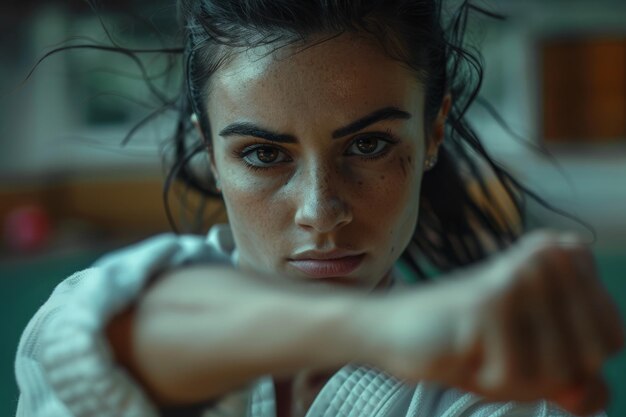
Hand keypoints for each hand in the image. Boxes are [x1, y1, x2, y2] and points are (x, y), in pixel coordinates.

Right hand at [372, 230, 623, 415]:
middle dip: (545, 373)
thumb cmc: (469, 342)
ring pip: (557, 371)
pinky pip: (515, 376)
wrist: (397, 328)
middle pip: (590, 356)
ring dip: (514, 379)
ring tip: (479, 348)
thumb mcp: (533, 361)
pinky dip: (487, 379)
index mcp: (565, 257)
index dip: (571, 361)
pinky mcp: (489, 302)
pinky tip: (462, 351)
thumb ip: (575, 381)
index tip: (522, 340)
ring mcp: (520, 277)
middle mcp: (548, 257)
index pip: (611, 338)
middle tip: (498, 348)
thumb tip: (588, 395)